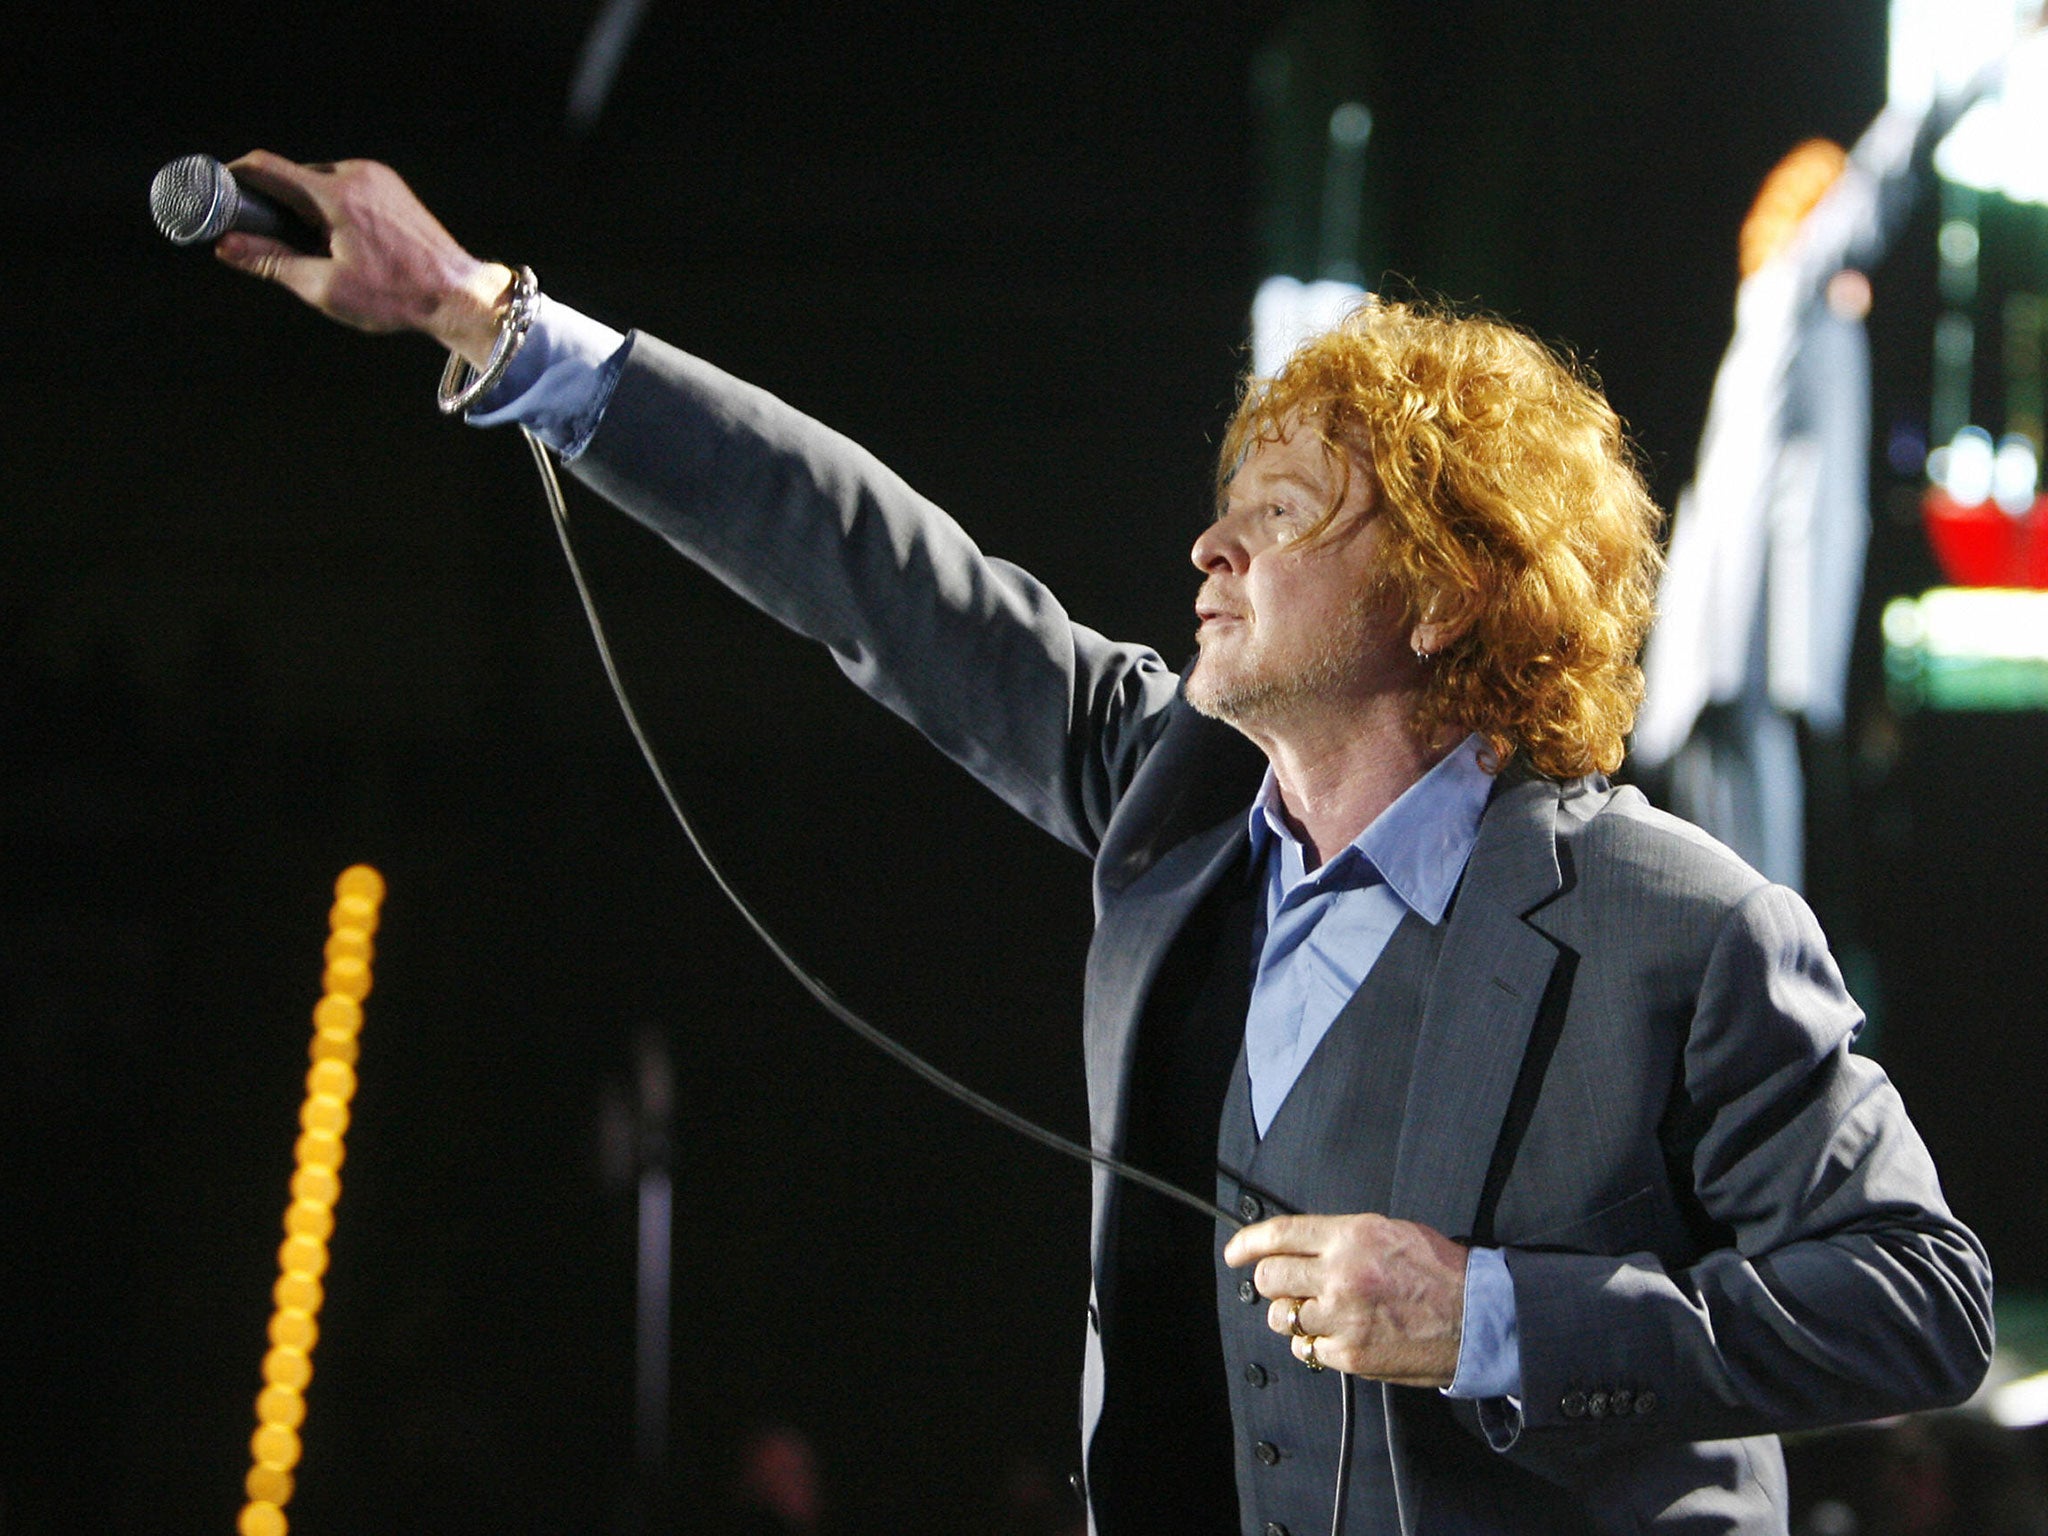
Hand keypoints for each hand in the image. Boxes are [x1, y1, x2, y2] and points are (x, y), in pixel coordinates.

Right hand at [212, 152, 512, 366]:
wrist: (459, 294)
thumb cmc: (396, 296)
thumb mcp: (324, 287)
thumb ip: (270, 261)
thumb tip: (226, 245)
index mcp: (335, 195)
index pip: (266, 167)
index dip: (233, 177)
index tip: (214, 193)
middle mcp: (356, 174)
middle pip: (292, 176)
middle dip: (273, 204)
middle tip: (268, 241)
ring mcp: (377, 177)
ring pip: (318, 182)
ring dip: (304, 208)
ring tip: (316, 251)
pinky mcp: (390, 186)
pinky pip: (345, 188)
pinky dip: (330, 208)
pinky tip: (340, 242)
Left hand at [1223, 1212, 1468, 1386]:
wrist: (1478, 1317)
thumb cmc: (1440, 1272)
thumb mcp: (1390, 1231)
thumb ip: (1342, 1238)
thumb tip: (1302, 1246)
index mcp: (1350, 1237)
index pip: (1280, 1235)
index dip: (1247, 1243)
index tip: (1234, 1252)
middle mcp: (1340, 1275)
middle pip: (1270, 1278)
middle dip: (1271, 1282)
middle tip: (1284, 1286)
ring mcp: (1343, 1318)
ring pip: (1284, 1318)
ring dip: (1292, 1315)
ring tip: (1315, 1312)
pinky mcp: (1351, 1354)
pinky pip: (1308, 1350)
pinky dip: (1315, 1344)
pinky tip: (1335, 1336)